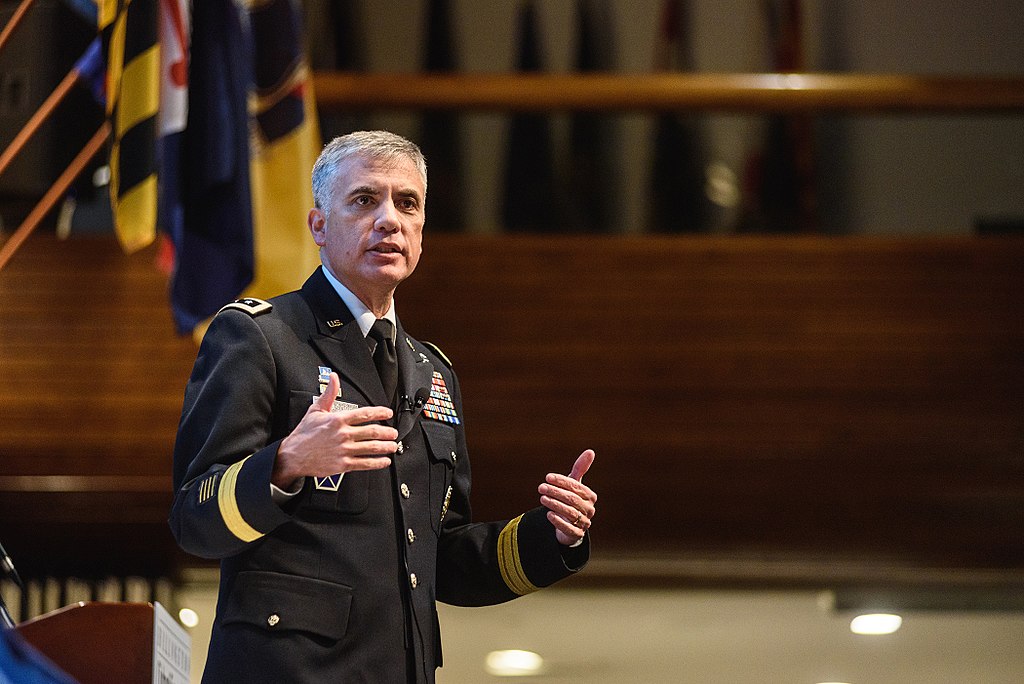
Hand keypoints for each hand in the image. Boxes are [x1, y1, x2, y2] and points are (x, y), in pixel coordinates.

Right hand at [272, 372, 397, 488]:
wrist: (292, 455)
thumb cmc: (304, 434)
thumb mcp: (315, 410)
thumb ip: (329, 394)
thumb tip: (333, 377)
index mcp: (338, 419)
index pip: (365, 414)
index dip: (380, 413)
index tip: (388, 413)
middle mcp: (343, 434)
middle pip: (372, 431)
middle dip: (387, 432)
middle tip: (394, 432)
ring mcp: (344, 450)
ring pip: (372, 448)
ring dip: (386, 447)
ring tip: (393, 446)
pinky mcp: (343, 464)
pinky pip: (365, 463)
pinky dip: (377, 463)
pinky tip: (384, 461)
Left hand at [538, 449, 596, 545]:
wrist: (570, 525)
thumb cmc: (572, 500)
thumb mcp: (574, 484)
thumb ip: (580, 469)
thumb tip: (590, 451)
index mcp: (590, 496)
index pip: (576, 487)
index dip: (562, 481)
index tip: (548, 477)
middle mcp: (589, 509)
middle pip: (572, 499)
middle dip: (556, 492)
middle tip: (541, 487)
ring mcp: (584, 523)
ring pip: (570, 513)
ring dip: (555, 505)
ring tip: (542, 498)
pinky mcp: (577, 534)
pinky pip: (568, 528)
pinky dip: (558, 521)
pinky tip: (548, 515)